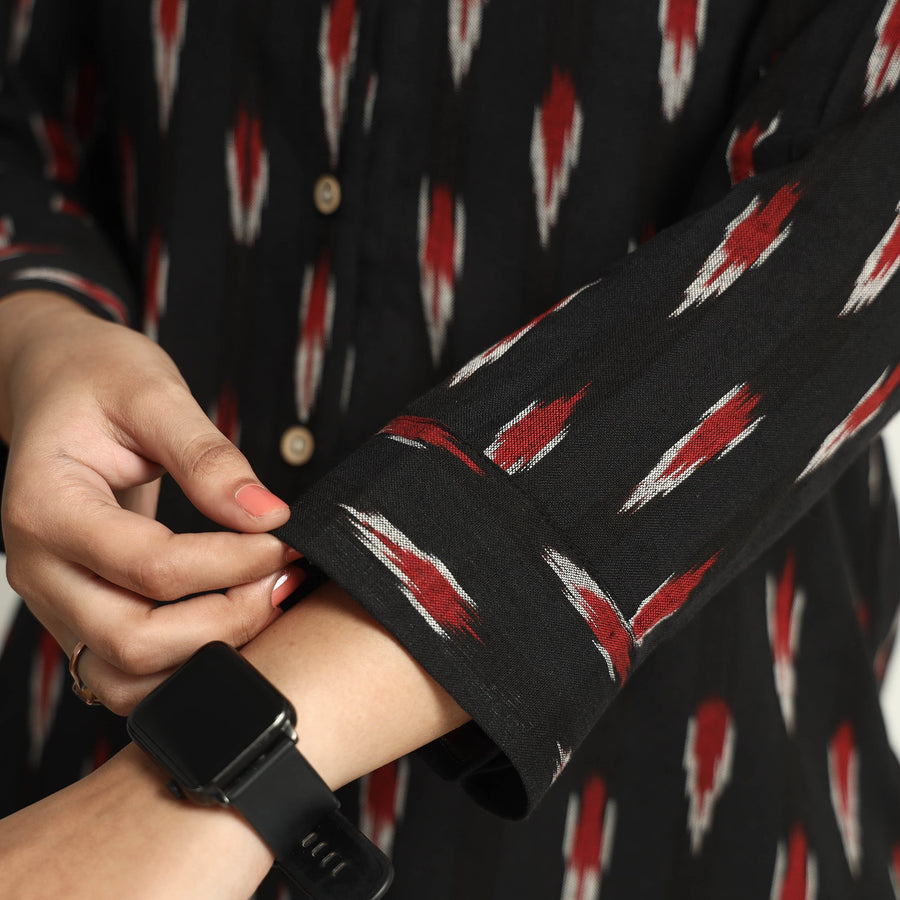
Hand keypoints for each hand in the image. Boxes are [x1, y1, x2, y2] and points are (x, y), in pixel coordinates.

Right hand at [0, 290, 303, 713]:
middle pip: (133, 641)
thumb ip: (208, 457)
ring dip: (206, 654)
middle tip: (279, 579)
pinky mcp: (78, 613)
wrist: (56, 386)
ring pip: (125, 676)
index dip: (231, 563)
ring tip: (262, 600)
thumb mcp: (154, 393)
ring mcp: (54, 599)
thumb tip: (268, 516)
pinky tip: (230, 619)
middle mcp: (39, 568)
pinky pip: (126, 671)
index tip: (282, 540)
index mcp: (46, 507)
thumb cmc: (98, 380)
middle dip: (225, 622)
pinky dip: (184, 664)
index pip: (150, 567)